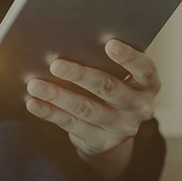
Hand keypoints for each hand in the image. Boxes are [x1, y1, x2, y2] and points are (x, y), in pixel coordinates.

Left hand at [24, 39, 159, 159]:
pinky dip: (50, 112)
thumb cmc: (111, 85)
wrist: (112, 130)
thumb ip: (104, 60)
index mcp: (148, 84)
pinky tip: (33, 102)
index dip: (129, 57)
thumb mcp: (119, 74)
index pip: (145, 69)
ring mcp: (121, 128)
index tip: (109, 43)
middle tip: (55, 64)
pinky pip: (71, 125)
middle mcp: (140, 107)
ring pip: (87, 109)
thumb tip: (69, 39)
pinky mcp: (100, 141)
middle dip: (81, 75)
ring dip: (58, 96)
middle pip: (109, 88)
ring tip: (34, 84)